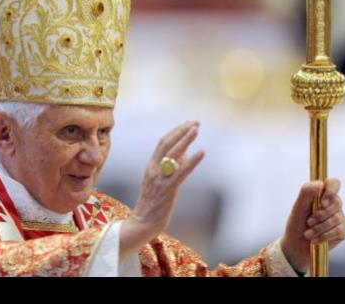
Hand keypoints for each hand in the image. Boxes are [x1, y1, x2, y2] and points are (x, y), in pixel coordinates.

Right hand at [120, 121, 204, 259]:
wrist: (142, 223)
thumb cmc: (153, 204)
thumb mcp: (159, 182)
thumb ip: (170, 168)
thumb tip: (186, 155)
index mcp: (151, 166)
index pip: (163, 142)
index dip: (176, 131)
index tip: (188, 123)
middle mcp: (154, 169)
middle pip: (168, 143)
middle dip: (182, 130)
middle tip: (195, 121)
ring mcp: (160, 179)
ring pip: (173, 154)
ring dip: (186, 139)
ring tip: (196, 129)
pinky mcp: (168, 189)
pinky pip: (181, 172)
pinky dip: (193, 161)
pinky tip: (202, 152)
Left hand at [279, 178, 344, 272]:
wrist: (296, 245)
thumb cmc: (297, 224)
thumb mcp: (298, 207)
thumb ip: (306, 192)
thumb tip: (320, 183)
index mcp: (322, 194)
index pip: (334, 183)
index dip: (331, 190)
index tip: (322, 202)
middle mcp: (333, 204)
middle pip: (336, 202)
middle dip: (320, 214)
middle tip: (308, 222)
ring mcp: (340, 217)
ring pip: (336, 218)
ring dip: (319, 228)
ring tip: (308, 234)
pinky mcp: (342, 230)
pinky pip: (338, 230)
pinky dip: (324, 236)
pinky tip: (315, 240)